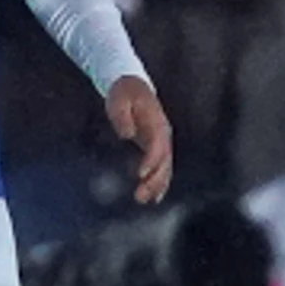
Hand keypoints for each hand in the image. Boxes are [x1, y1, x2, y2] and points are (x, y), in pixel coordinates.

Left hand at [104, 74, 174, 203]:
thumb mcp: (119, 98)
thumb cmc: (124, 92)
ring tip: (145, 201)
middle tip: (140, 196)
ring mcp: (161, 141)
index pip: (158, 145)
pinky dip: (159, 182)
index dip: (151, 161)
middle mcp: (163, 134)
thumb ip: (122, 116)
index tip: (140, 174)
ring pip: (165, 168)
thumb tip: (127, 134)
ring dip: (157, 185)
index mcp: (156, 122)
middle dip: (155, 180)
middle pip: (164, 161)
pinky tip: (153, 197)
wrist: (132, 84)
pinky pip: (161, 168)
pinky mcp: (156, 147)